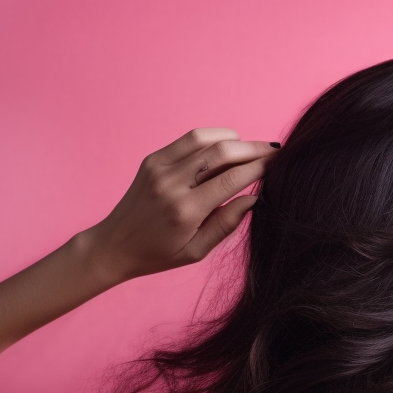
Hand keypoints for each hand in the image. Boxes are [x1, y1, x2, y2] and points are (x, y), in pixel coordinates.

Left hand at [83, 127, 277, 281]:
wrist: (115, 245)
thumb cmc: (158, 254)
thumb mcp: (196, 251)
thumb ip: (226, 224)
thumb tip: (253, 199)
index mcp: (185, 211)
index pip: (232, 179)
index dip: (259, 168)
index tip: (277, 163)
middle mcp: (171, 184)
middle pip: (222, 152)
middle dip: (253, 148)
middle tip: (274, 151)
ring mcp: (159, 168)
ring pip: (206, 138)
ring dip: (233, 139)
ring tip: (250, 149)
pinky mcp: (152, 159)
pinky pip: (189, 139)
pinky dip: (212, 138)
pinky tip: (225, 147)